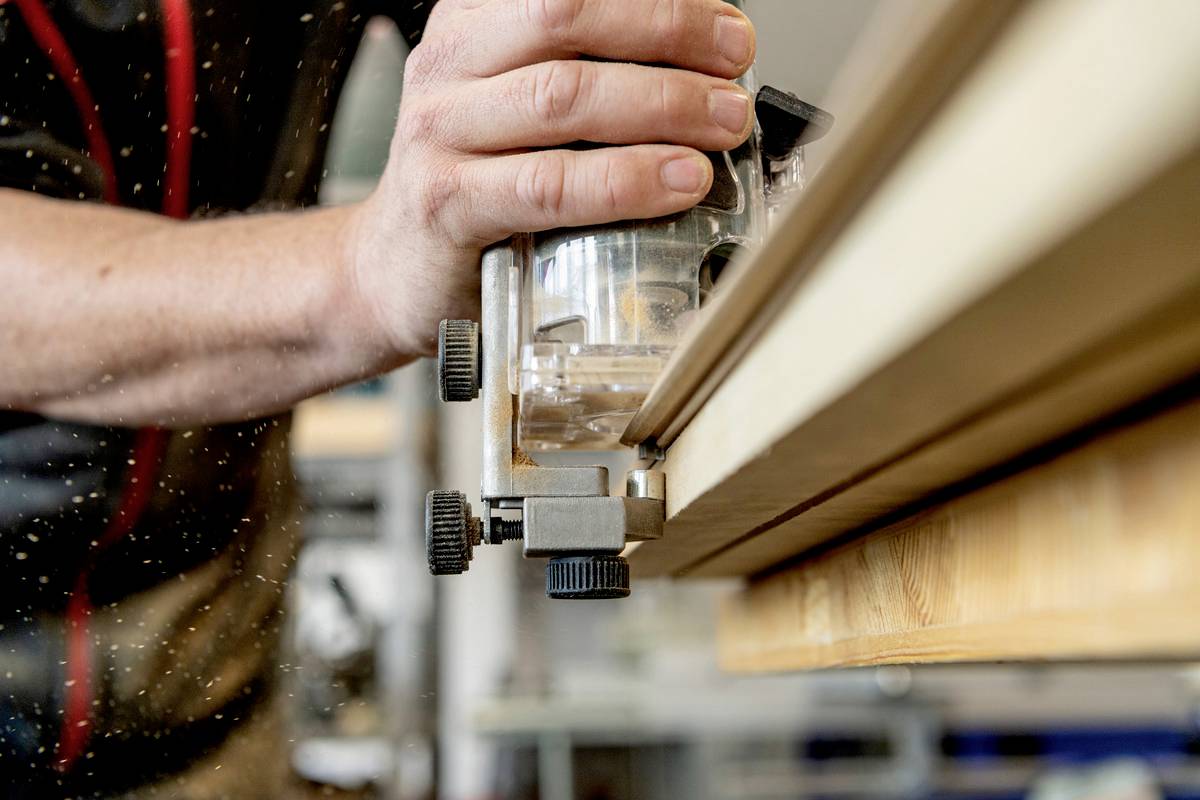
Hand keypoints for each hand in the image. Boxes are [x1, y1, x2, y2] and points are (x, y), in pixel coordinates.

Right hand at [350, 0, 756, 355]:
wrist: (393, 269)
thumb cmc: (472, 189)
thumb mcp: (519, 113)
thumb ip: (588, 85)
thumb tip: (701, 79)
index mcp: (472, 28)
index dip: (657, 2)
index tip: (726, 29)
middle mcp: (450, 67)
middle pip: (567, 19)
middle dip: (668, 35)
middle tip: (733, 73)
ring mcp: (441, 133)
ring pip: (562, 97)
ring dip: (660, 105)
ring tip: (722, 126)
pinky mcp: (448, 203)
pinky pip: (547, 184)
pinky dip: (622, 182)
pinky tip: (675, 183)